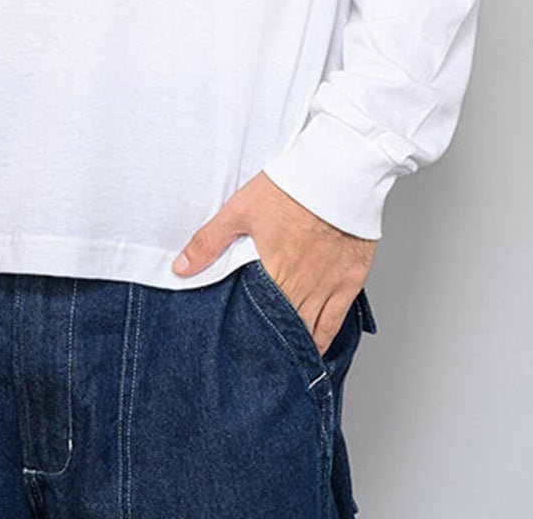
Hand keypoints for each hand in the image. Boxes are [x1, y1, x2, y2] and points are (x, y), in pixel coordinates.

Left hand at [171, 171, 375, 355]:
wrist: (340, 171)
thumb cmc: (292, 186)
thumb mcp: (240, 208)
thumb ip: (209, 241)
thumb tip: (181, 269)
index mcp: (274, 271)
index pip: (256, 318)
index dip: (246, 337)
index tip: (236, 349)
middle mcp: (302, 286)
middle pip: (283, 330)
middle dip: (269, 346)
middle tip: (255, 360)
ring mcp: (329, 287)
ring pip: (310, 333)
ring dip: (294, 347)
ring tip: (279, 361)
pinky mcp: (350, 281)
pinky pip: (336, 323)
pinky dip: (323, 340)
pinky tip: (313, 350)